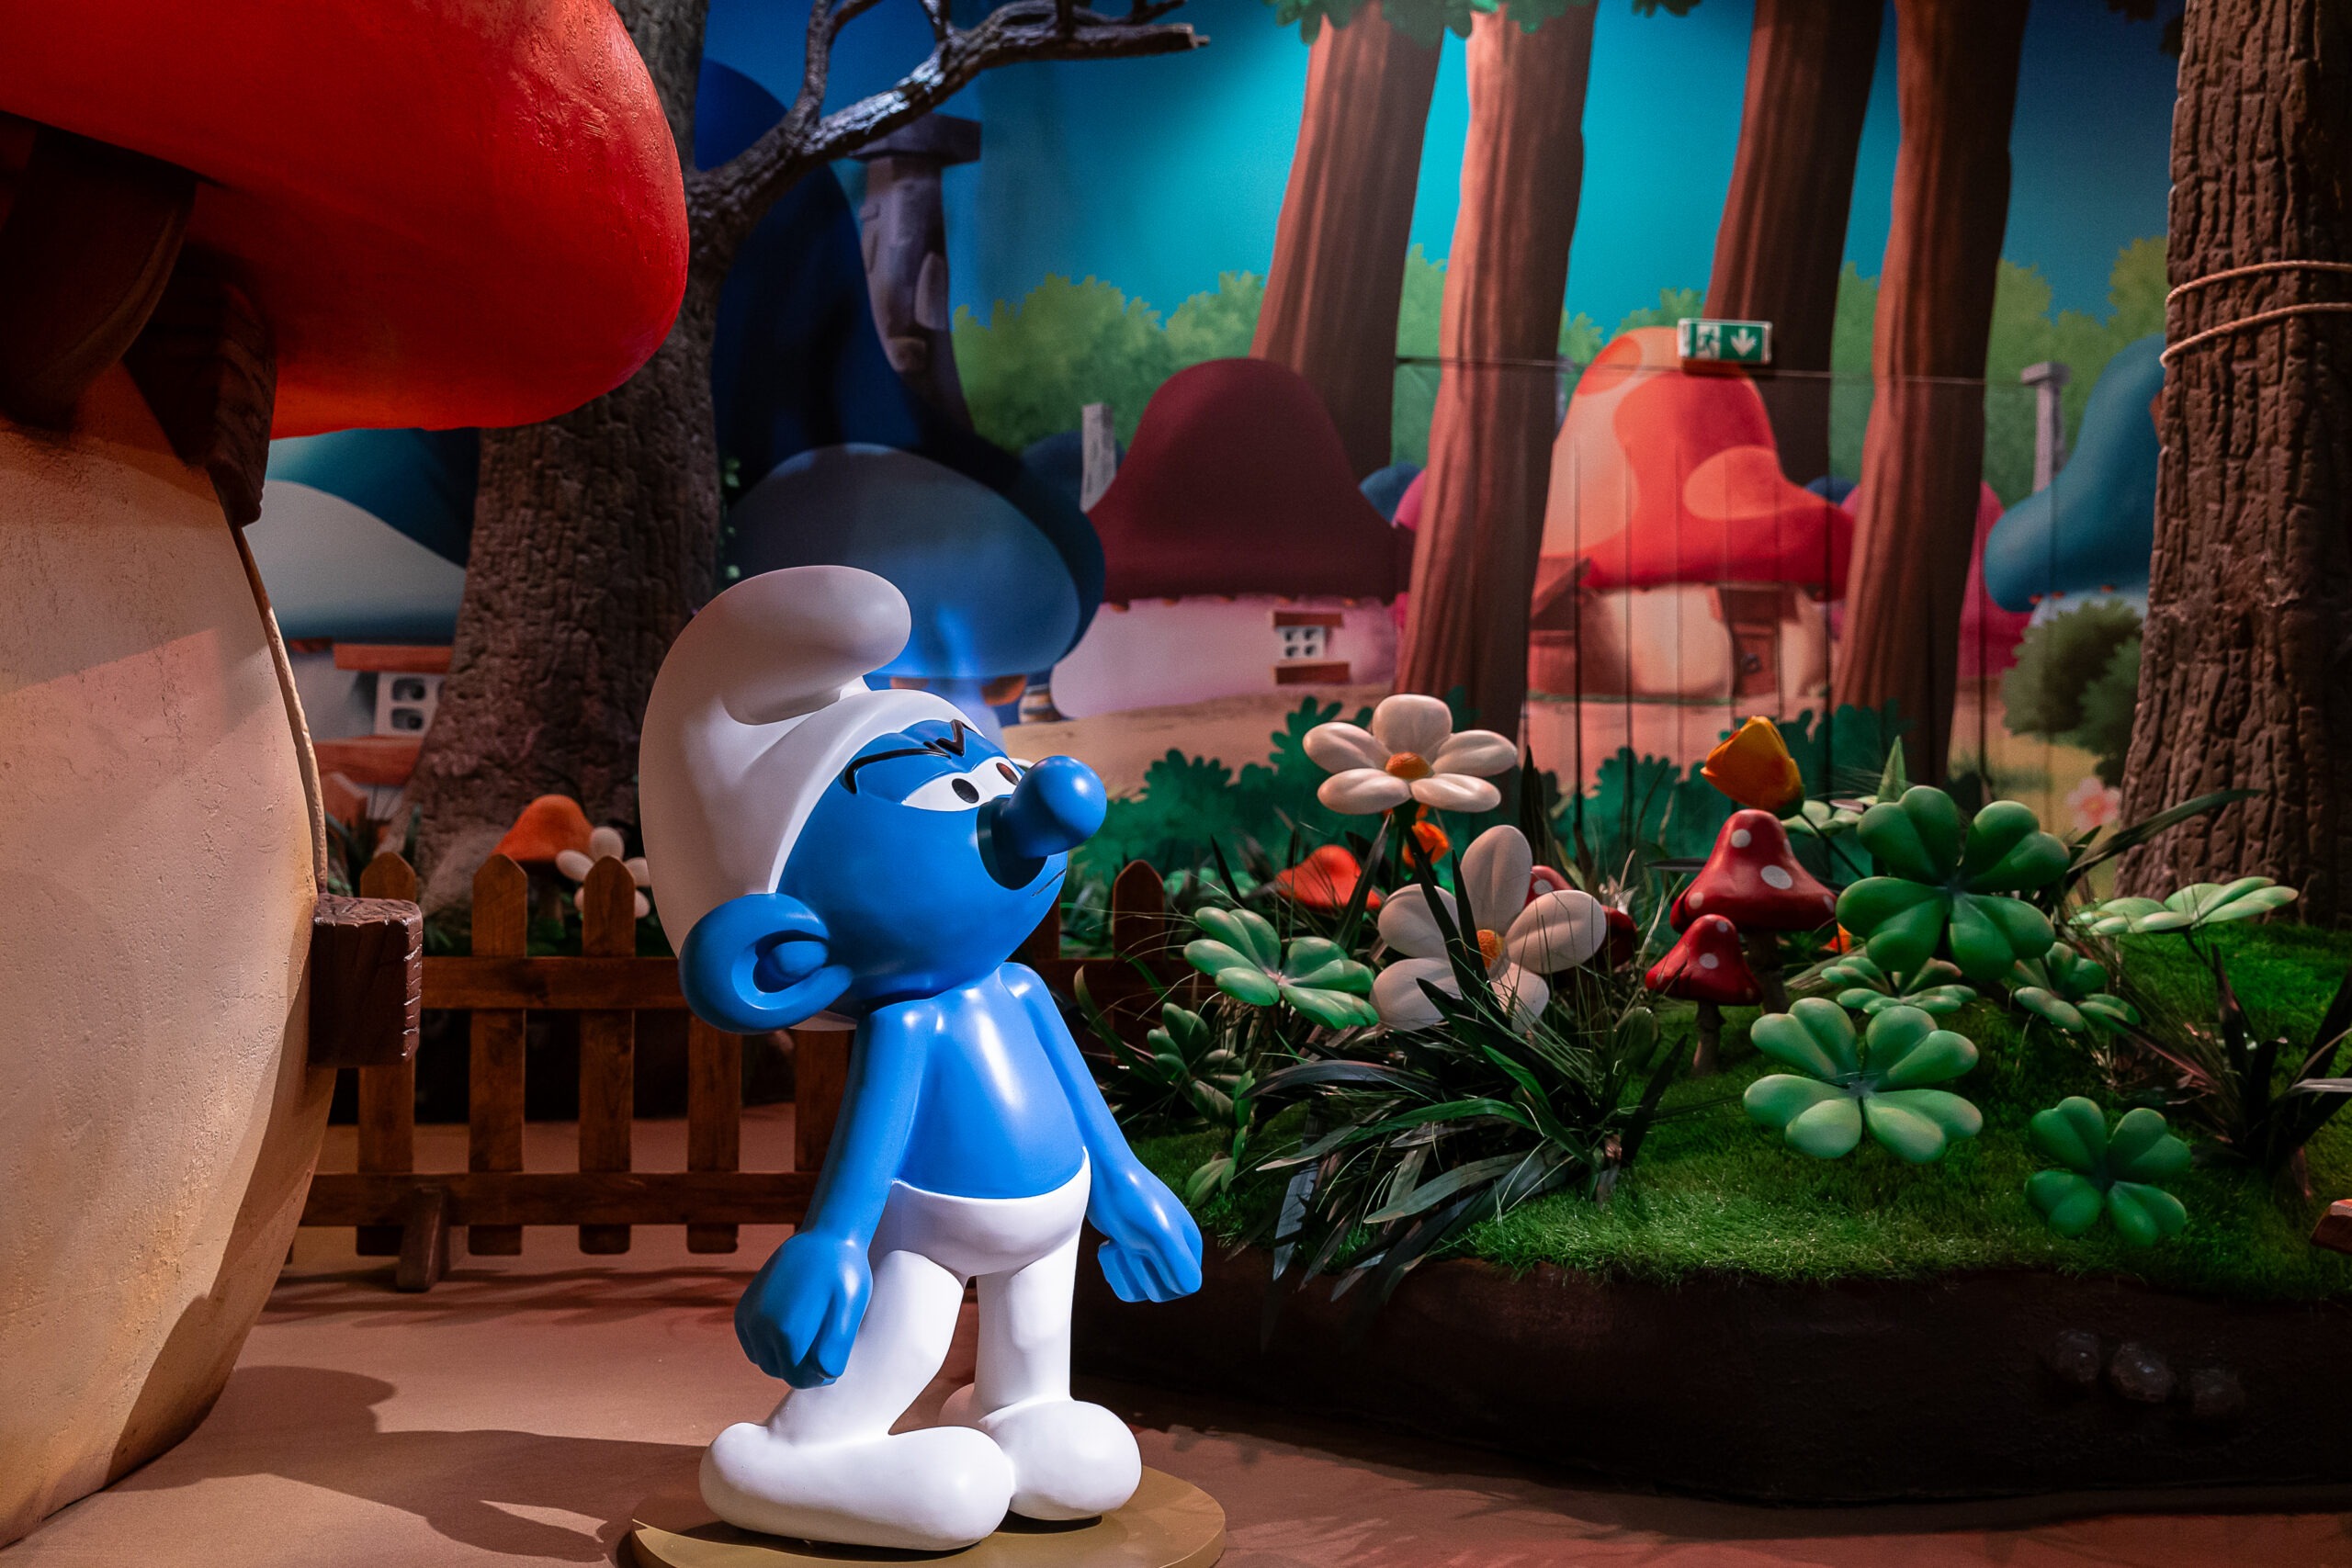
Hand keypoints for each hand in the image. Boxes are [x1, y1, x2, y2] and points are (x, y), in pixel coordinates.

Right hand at [735, 1231, 869, 1385]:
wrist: (824, 1237)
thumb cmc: (843, 1274)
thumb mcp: (851, 1309)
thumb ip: (835, 1348)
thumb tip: (821, 1374)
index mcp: (787, 1332)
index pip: (799, 1379)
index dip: (819, 1374)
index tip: (833, 1355)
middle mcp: (760, 1326)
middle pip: (780, 1371)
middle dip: (801, 1366)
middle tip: (823, 1343)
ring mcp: (748, 1317)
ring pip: (765, 1360)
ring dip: (784, 1355)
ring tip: (809, 1330)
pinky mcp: (743, 1310)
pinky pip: (753, 1345)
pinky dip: (769, 1343)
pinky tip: (790, 1325)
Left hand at [1089, 1159, 1202, 1302]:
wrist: (1103, 1175)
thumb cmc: (1134, 1199)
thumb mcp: (1161, 1232)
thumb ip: (1179, 1261)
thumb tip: (1190, 1288)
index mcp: (1189, 1244)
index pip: (1185, 1286)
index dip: (1162, 1277)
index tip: (1148, 1252)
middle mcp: (1174, 1250)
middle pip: (1160, 1292)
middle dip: (1139, 1272)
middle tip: (1130, 1244)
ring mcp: (1150, 1251)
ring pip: (1140, 1290)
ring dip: (1122, 1271)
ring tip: (1117, 1244)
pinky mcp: (1129, 1251)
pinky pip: (1125, 1282)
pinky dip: (1113, 1270)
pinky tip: (1109, 1247)